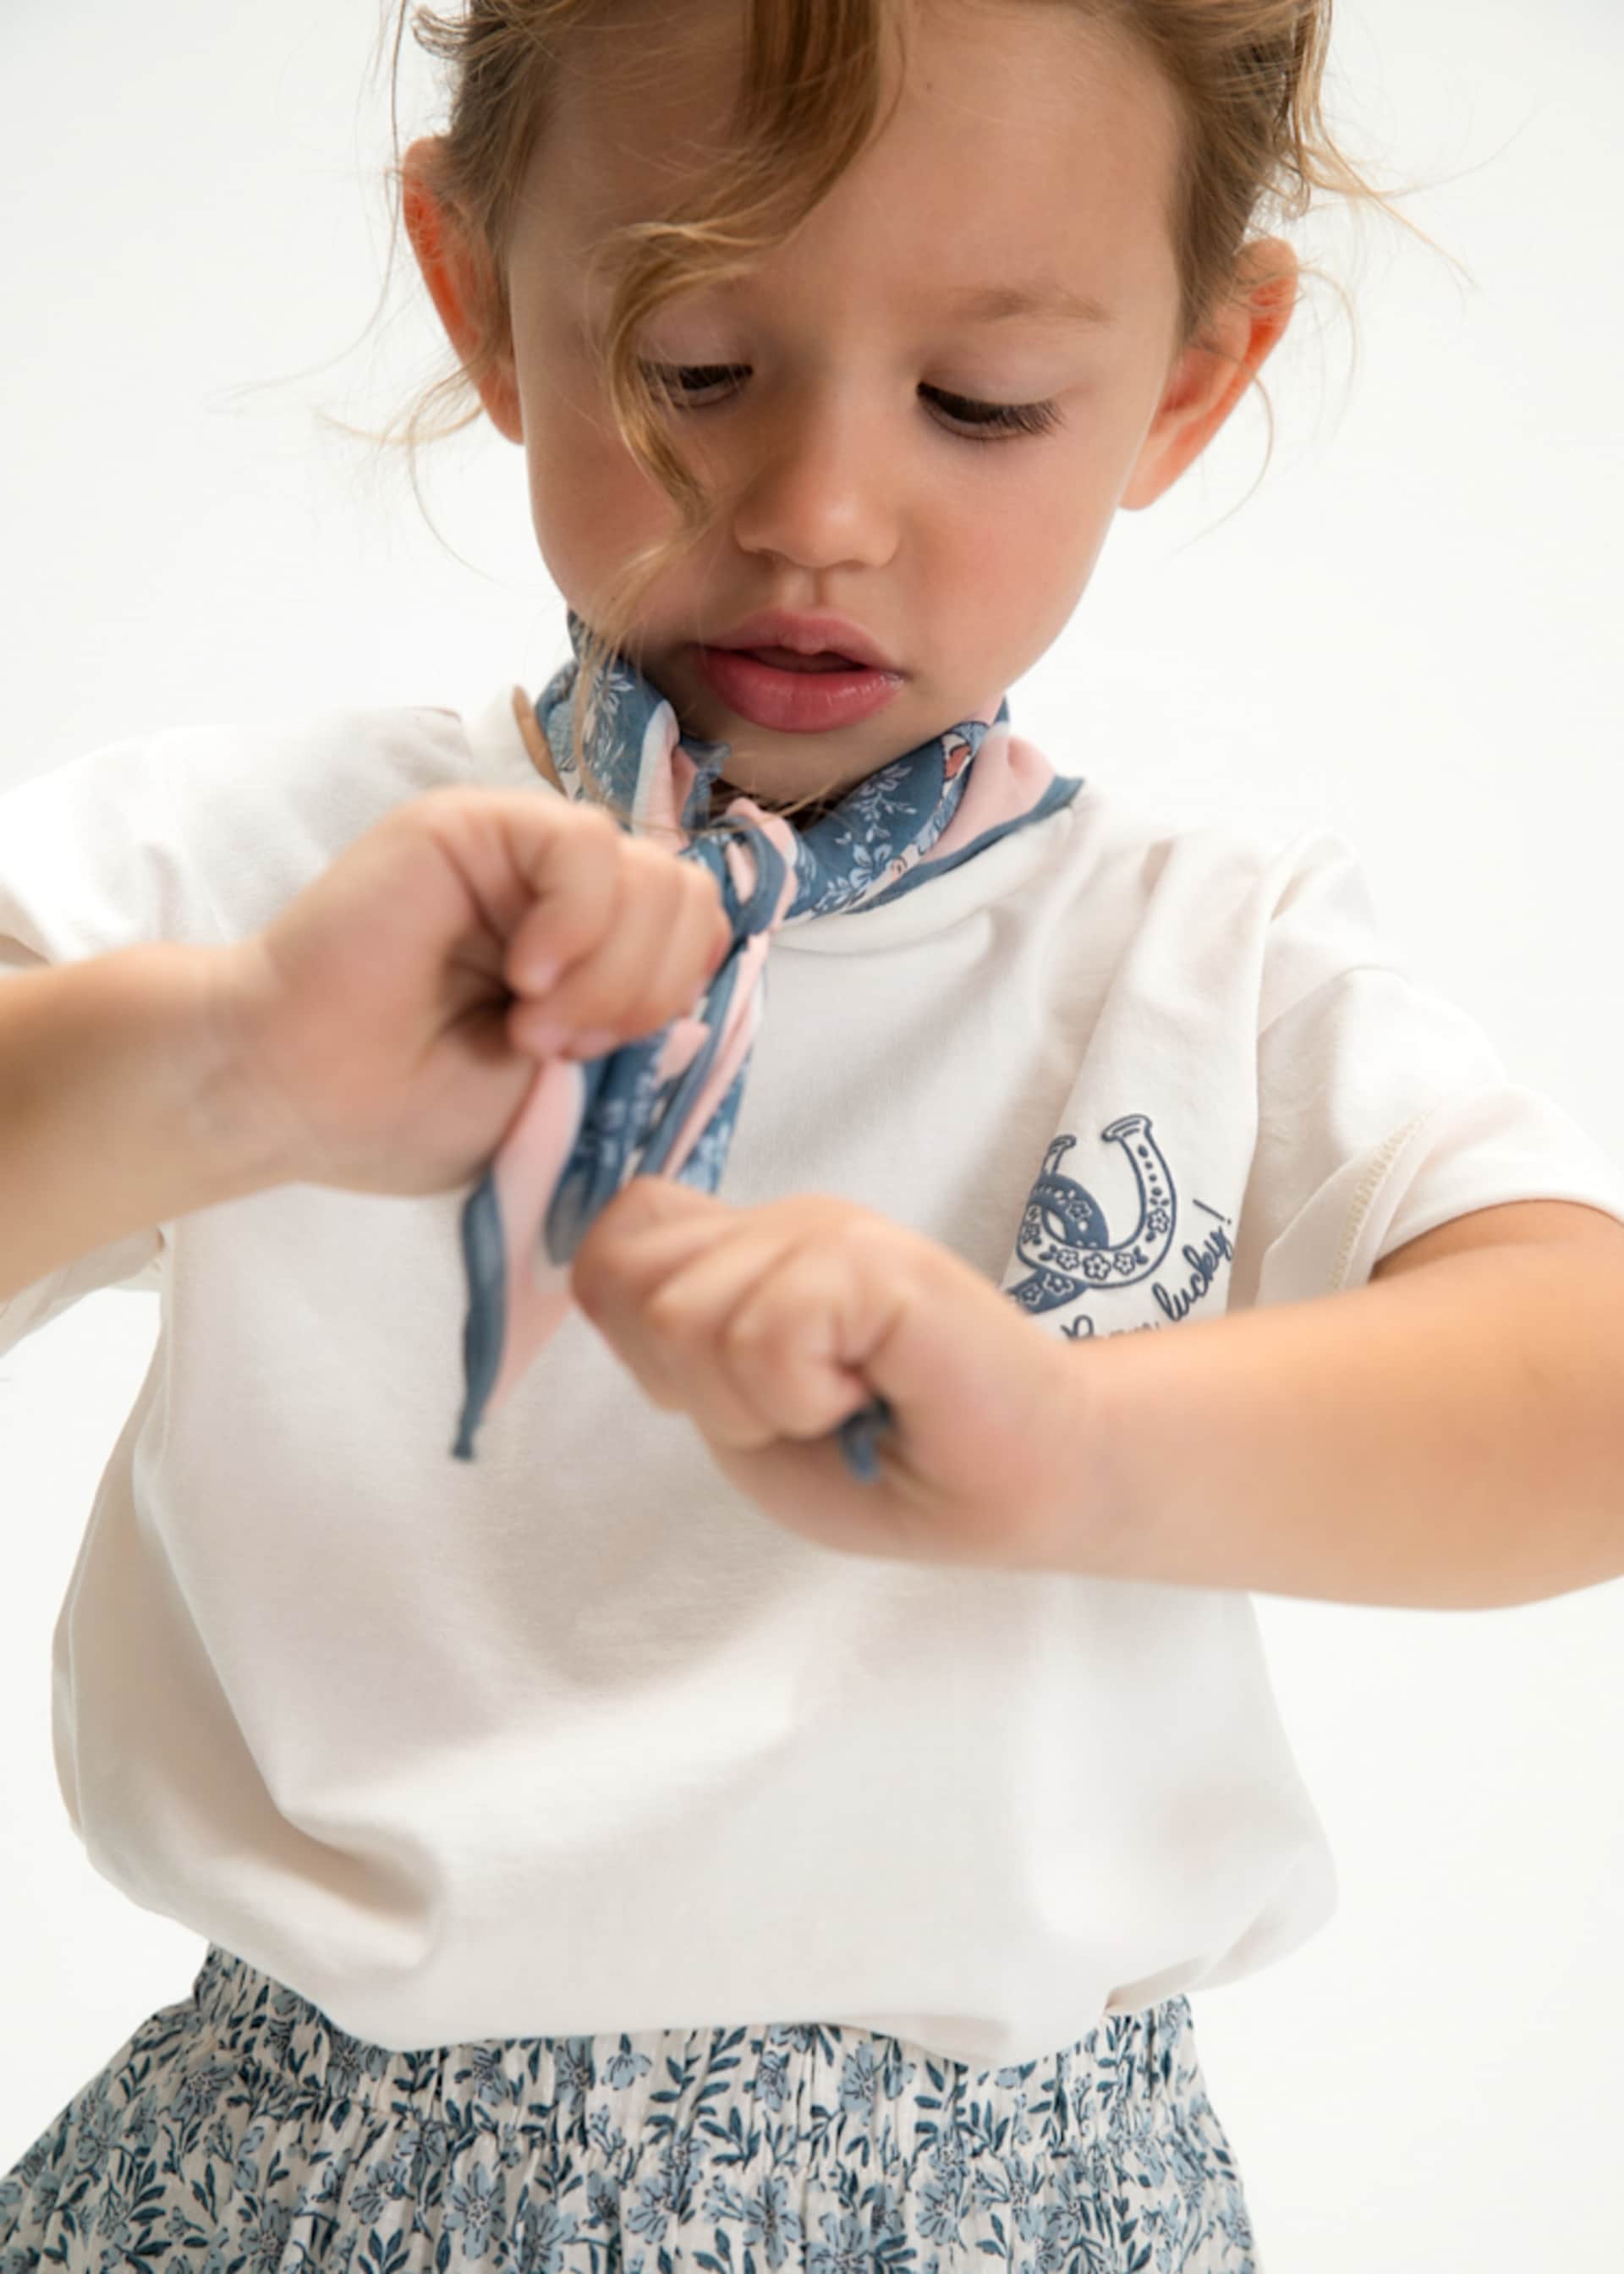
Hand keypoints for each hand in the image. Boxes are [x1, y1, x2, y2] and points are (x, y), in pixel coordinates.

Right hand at [211, 786, 730, 1198]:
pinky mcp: (474, 823)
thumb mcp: (566, 1087)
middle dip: (646, 993)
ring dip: (609, 972)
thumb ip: (640, 1029)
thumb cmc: (410, 1107)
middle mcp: (565, 895)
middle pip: (690, 903)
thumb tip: (711, 985)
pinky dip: (578, 921)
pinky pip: (586, 844)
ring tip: (530, 1025)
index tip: (600, 1063)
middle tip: (558, 1048)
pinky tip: (524, 976)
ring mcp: (520, 854)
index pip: (700, 936)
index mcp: (593, 952)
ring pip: (654, 873)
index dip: (675, 999)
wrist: (297, 1093)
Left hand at [570, 1176, 1108, 1572]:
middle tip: (795, 1406)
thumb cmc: (892, 1461)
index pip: (614, 1241)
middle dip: (692, 1382)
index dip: (641, 1333)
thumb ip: (682, 1339)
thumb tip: (609, 1278)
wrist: (1027, 1484)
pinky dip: (805, 1399)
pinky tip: (870, 1396)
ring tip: (841, 1403)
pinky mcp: (877, 1263)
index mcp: (751, 1247)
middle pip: (628, 1280)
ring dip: (755, 1403)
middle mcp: (786, 1220)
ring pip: (685, 1318)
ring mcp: (831, 1230)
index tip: (734, 1393)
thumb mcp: (748, 1412)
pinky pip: (766, 1337)